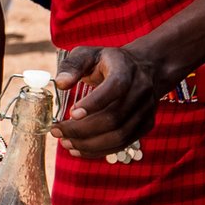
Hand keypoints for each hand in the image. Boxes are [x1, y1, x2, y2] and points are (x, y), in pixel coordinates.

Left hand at [53, 43, 167, 160]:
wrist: (143, 68)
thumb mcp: (88, 54)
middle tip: (58, 132)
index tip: (72, 113)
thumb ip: (73, 66)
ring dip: (89, 144)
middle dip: (82, 130)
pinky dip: (99, 150)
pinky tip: (80, 148)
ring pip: (119, 136)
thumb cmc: (109, 61)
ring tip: (66, 142)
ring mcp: (146, 110)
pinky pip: (123, 144)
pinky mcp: (145, 125)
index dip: (94, 103)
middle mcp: (141, 91)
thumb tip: (61, 83)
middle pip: (114, 118)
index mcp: (126, 70)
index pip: (115, 88)